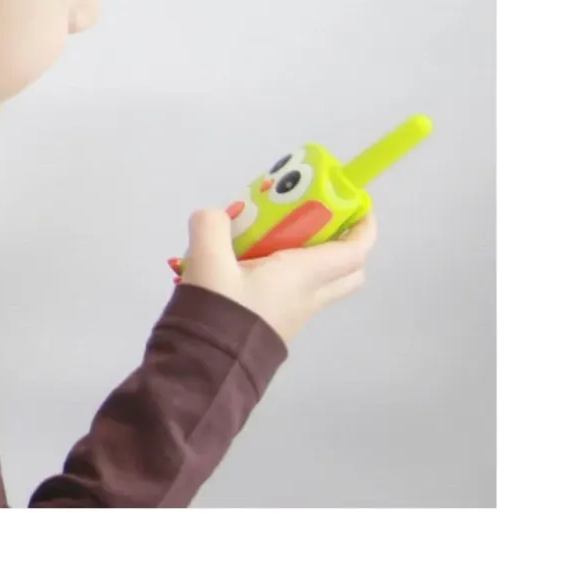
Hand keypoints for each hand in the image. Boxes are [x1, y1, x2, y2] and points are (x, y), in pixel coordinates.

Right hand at [179, 209, 377, 344]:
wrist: (208, 368)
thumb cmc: (221, 309)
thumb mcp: (207, 259)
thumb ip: (211, 226)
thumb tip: (215, 215)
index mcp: (304, 275)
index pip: (355, 251)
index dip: (365, 226)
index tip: (358, 204)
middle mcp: (309, 296)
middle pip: (349, 272)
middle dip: (347, 244)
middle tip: (323, 221)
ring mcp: (296, 316)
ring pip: (324, 285)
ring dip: (316, 260)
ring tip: (282, 237)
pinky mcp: (278, 327)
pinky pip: (299, 295)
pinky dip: (293, 276)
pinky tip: (258, 264)